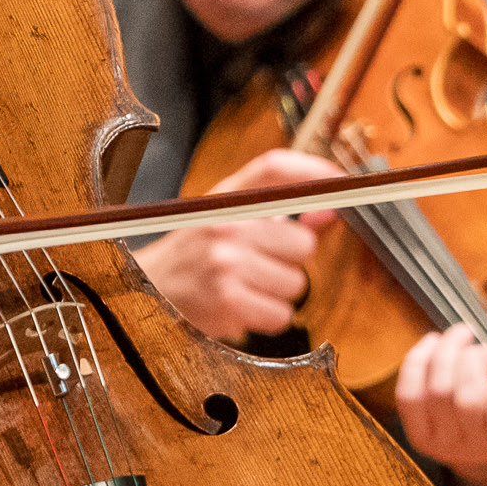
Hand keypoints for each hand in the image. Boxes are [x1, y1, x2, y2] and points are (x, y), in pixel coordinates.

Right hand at [133, 145, 334, 337]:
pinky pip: (281, 314)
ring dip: (278, 293)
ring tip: (246, 287)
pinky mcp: (228, 300)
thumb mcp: (229, 224)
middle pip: (303, 243)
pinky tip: (242, 307)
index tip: (340, 181)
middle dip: (289, 261)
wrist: (146, 292)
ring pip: (296, 283)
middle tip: (259, 264)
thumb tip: (332, 212)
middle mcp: (225, 224)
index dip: (313, 170)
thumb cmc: (194, 257)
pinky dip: (267, 317)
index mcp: (223, 199)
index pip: (273, 168)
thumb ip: (283, 217)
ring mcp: (226, 262)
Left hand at [394, 325, 486, 485]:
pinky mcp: (417, 433)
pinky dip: (418, 361)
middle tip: (486, 349)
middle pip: (465, 399)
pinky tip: (434, 343)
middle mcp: (473, 451)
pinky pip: (408, 394)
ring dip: (447, 352)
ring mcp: (441, 444)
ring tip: (462, 336)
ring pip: (436, 391)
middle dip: (474, 361)